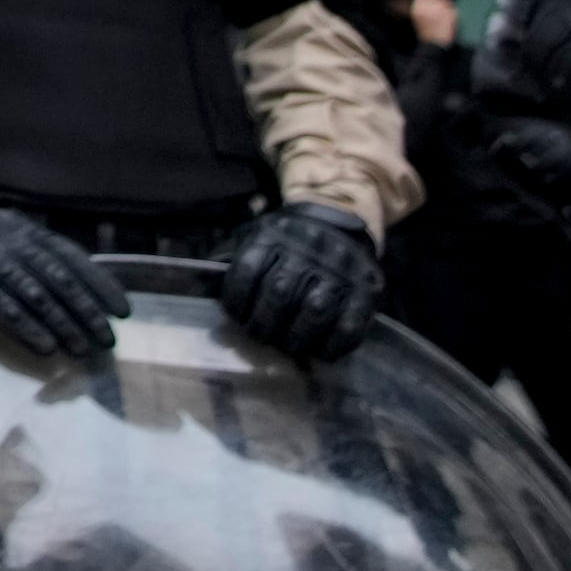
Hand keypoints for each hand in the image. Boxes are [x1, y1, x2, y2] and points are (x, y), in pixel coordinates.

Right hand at [0, 197, 125, 364]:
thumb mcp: (4, 244)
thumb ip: (35, 261)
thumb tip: (83, 297)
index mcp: (22, 228)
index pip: (71, 256)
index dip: (100, 284)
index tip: (123, 312)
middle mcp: (7, 234)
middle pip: (57, 277)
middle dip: (86, 311)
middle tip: (107, 341)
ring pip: (33, 292)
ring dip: (63, 325)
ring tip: (83, 351)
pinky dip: (26, 327)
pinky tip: (45, 348)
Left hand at [214, 201, 385, 363]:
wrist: (337, 217)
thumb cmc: (286, 237)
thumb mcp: (256, 233)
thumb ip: (232, 256)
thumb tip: (203, 286)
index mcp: (273, 235)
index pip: (248, 269)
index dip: (237, 299)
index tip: (235, 317)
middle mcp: (306, 250)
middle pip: (280, 293)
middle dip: (264, 324)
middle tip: (260, 338)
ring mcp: (340, 269)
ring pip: (314, 310)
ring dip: (297, 338)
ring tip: (288, 348)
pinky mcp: (367, 288)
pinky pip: (351, 324)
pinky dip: (334, 345)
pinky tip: (322, 354)